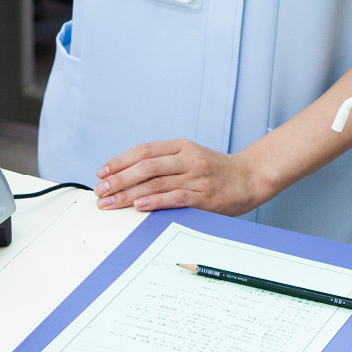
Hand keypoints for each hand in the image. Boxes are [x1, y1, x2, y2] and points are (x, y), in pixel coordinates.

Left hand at [94, 140, 268, 215]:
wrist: (251, 178)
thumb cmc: (216, 171)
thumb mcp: (190, 157)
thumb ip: (165, 163)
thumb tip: (128, 176)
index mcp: (181, 146)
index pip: (143, 151)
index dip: (119, 161)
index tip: (101, 172)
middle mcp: (187, 159)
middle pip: (145, 167)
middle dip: (118, 180)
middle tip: (100, 191)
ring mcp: (196, 177)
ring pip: (155, 183)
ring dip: (128, 194)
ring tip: (110, 202)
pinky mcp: (204, 197)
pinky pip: (174, 198)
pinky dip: (154, 201)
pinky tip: (138, 205)